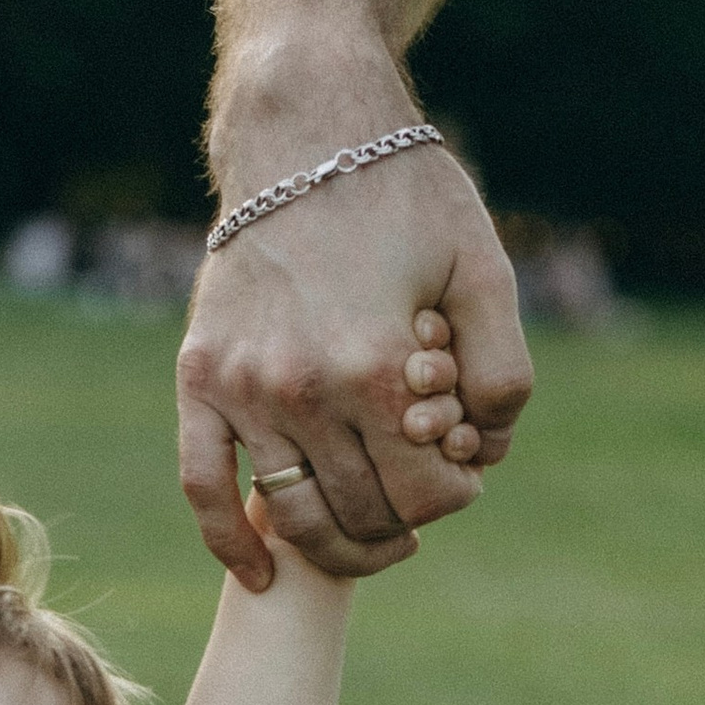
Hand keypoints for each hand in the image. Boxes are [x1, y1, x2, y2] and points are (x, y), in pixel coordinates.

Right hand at [180, 87, 532, 586]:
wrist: (303, 130)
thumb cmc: (404, 193)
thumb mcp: (484, 265)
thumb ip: (504, 369)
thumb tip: (485, 451)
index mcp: (376, 367)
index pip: (422, 493)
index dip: (454, 494)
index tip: (462, 472)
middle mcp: (303, 388)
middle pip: (362, 513)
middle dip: (405, 519)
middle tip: (422, 495)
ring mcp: (244, 388)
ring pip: (294, 516)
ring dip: (341, 546)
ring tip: (375, 539)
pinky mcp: (200, 378)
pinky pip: (204, 487)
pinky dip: (233, 543)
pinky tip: (264, 574)